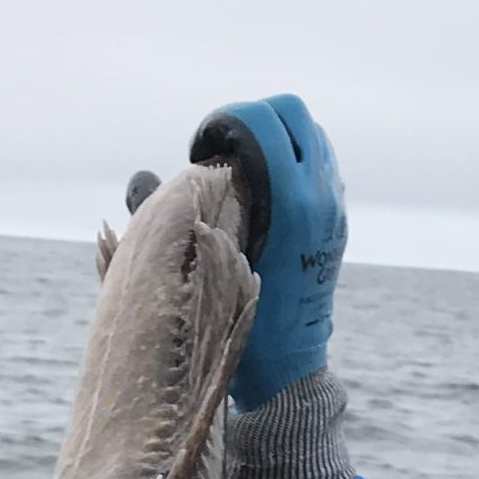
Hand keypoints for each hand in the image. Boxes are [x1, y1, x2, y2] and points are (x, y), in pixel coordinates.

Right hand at [186, 95, 346, 409]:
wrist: (289, 368)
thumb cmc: (242, 324)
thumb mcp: (204, 266)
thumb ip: (172, 216)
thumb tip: (142, 181)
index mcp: (292, 202)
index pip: (262, 119)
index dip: (223, 121)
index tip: (202, 151)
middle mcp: (321, 197)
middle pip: (290, 111)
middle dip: (251, 116)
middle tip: (222, 148)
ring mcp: (334, 207)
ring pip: (309, 133)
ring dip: (273, 135)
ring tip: (242, 166)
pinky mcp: (336, 220)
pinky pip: (319, 162)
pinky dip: (291, 158)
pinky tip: (263, 188)